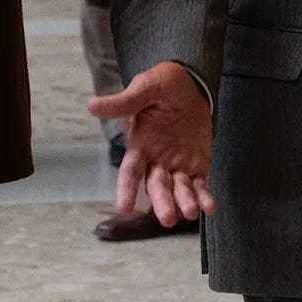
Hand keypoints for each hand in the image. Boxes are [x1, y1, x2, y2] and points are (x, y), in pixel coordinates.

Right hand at [88, 62, 216, 226]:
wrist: (191, 83)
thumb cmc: (163, 84)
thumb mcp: (145, 89)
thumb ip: (124, 102)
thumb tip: (91, 106)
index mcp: (140, 144)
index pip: (130, 171)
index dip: (126, 189)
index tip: (124, 208)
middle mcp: (155, 160)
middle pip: (155, 186)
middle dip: (161, 202)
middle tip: (167, 218)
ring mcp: (176, 165)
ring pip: (177, 190)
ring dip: (183, 203)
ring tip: (190, 212)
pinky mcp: (196, 166)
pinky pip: (198, 186)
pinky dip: (203, 197)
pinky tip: (209, 207)